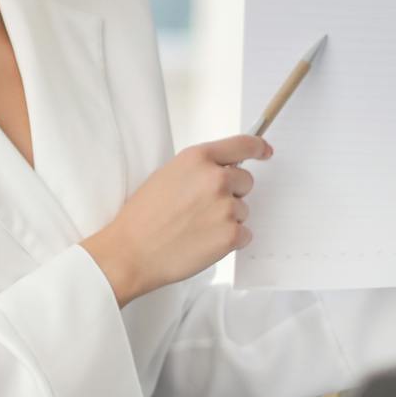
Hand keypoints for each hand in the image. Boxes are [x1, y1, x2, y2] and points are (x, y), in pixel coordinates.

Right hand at [82, 133, 272, 306]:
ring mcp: (226, 207)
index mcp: (198, 158)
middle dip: (232, 193)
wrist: (131, 252)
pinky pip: (244, 234)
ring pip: (243, 211)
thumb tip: (224, 172)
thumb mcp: (167, 175)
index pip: (242, 145)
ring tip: (195, 229)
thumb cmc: (142, 216)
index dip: (258, 148)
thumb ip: (199, 169)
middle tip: (203, 209)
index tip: (264, 152)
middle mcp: (216, 178)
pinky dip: (228, 241)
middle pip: (246, 182)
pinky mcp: (231, 235)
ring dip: (227, 220)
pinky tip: (203, 243)